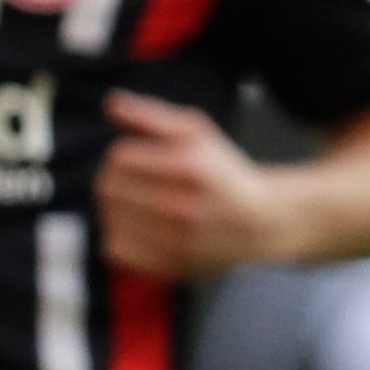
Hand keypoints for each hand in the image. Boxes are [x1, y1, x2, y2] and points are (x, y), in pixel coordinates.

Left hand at [96, 91, 289, 279]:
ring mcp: (176, 241)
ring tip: (137, 205)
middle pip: (108, 188)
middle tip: (134, 183)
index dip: (122, 156)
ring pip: (109, 218)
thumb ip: (152, 115)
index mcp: (189, 167)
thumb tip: (110, 103)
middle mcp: (182, 206)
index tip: (138, 161)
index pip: (119, 158)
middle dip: (115, 181)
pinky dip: (118, 237)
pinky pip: (114, 249)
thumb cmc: (223, 174)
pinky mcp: (170, 266)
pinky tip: (138, 229)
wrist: (261, 222)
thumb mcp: (197, 133)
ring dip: (116, 209)